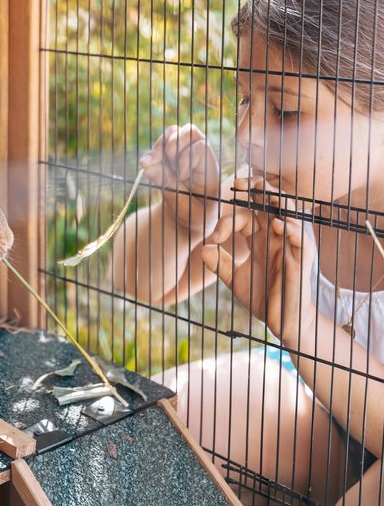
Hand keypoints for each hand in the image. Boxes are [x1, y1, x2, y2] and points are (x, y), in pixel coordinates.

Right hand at [140, 124, 219, 233]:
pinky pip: (161, 142)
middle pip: (189, 131)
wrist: (189, 218)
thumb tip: (146, 166)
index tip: (181, 177)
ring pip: (173, 132)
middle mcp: (199, 156)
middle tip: (168, 165)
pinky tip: (146, 165)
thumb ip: (167, 184)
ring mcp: (184, 153)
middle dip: (173, 146)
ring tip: (151, 164)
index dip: (186, 159)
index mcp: (209, 168)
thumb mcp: (182, 203)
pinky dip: (152, 152)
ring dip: (160, 147)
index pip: (200, 147)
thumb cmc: (192, 214)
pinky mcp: (171, 156)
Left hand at [200, 176, 314, 343]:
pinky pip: (301, 238)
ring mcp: (292, 245)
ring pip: (289, 213)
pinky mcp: (303, 259)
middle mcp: (277, 235)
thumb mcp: (235, 279)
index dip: (232, 212)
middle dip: (257, 188)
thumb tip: (202, 248)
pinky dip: (291, 229)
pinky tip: (276, 224)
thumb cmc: (263, 298)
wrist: (283, 323)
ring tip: (262, 192)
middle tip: (238, 182)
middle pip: (271, 202)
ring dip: (277, 200)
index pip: (249, 211)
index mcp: (261, 237)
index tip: (217, 226)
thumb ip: (219, 263)